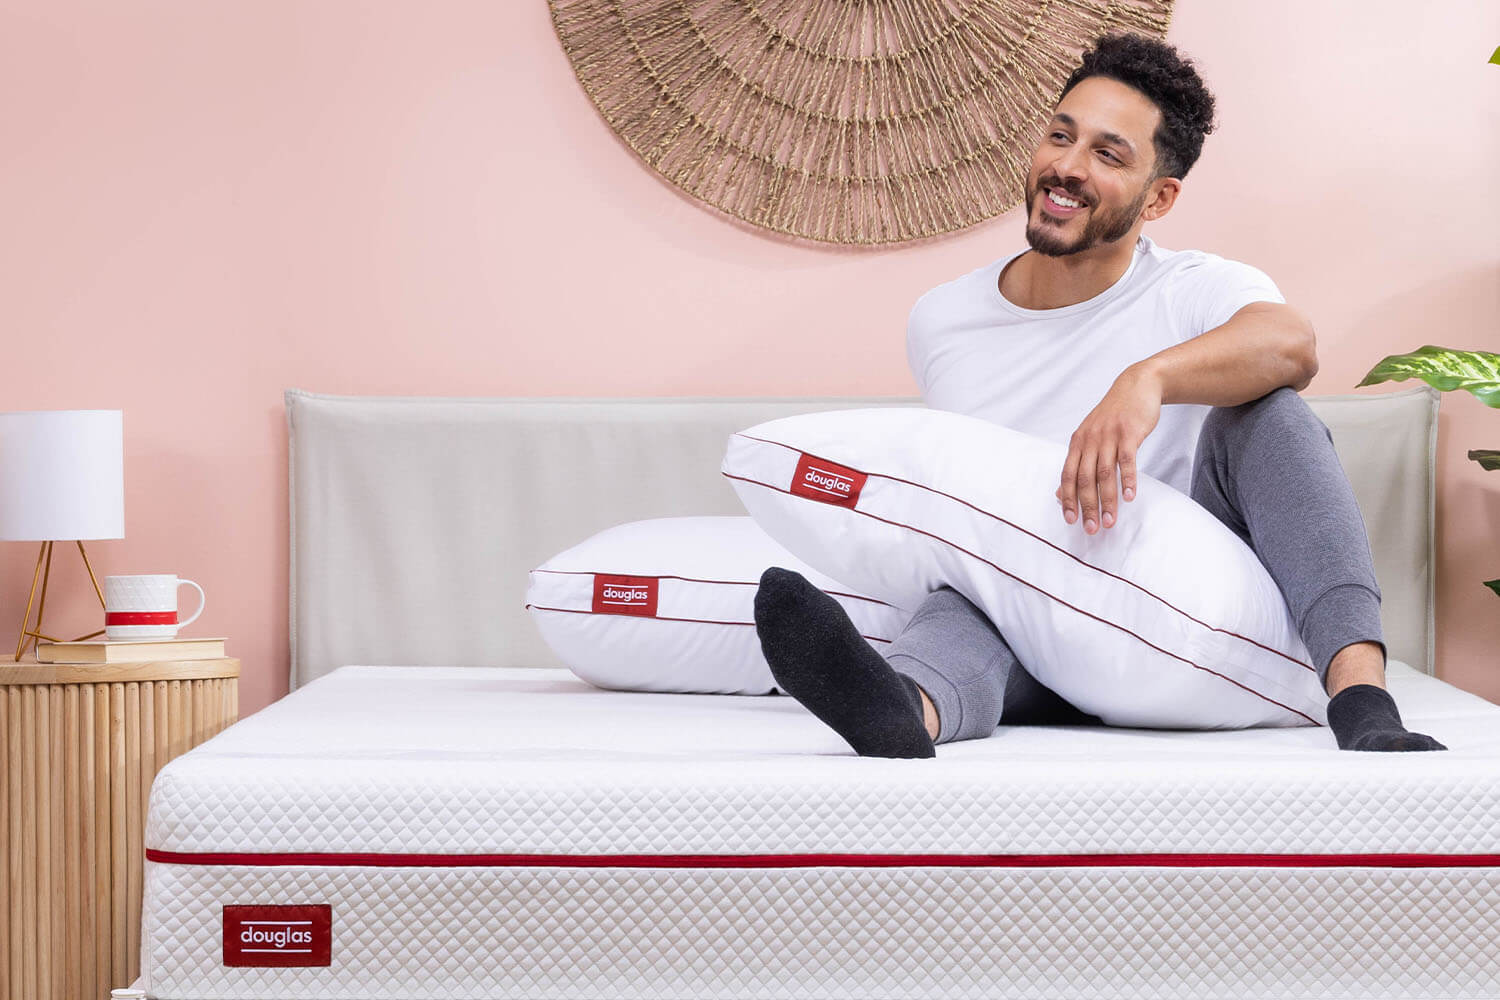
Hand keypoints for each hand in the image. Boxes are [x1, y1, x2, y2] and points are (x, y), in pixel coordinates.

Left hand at [1057, 365, 1163, 533]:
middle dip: (1087, 506)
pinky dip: (1127, 480)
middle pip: (1084, 478)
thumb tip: (1060, 493)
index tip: (1070, 520)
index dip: (1068, 499)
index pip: (1068, 476)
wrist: (1137, 386)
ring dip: (1107, 500)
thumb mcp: (1090, 435)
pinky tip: (1129, 497)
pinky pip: (1126, 460)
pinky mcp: (1129, 433)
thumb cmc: (1114, 415)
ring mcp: (1109, 436)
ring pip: (1104, 473)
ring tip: (1110, 521)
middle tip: (1091, 529)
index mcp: (1078, 442)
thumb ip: (1078, 462)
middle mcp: (1090, 439)